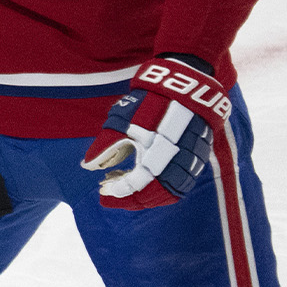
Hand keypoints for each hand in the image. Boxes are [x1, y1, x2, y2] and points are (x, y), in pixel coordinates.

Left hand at [82, 57, 232, 209]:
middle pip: (152, 196)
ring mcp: (190, 164)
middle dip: (129, 199)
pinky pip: (179, 186)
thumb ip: (105, 147)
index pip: (135, 185)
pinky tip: (143, 182)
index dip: (117, 191)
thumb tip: (89, 166)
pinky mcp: (196, 160)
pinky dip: (161, 191)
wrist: (184, 87)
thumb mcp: (122, 122)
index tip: (102, 189)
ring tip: (123, 188)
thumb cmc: (150, 104)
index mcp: (157, 156)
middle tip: (109, 195)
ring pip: (168, 194)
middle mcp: (176, 165)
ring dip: (145, 197)